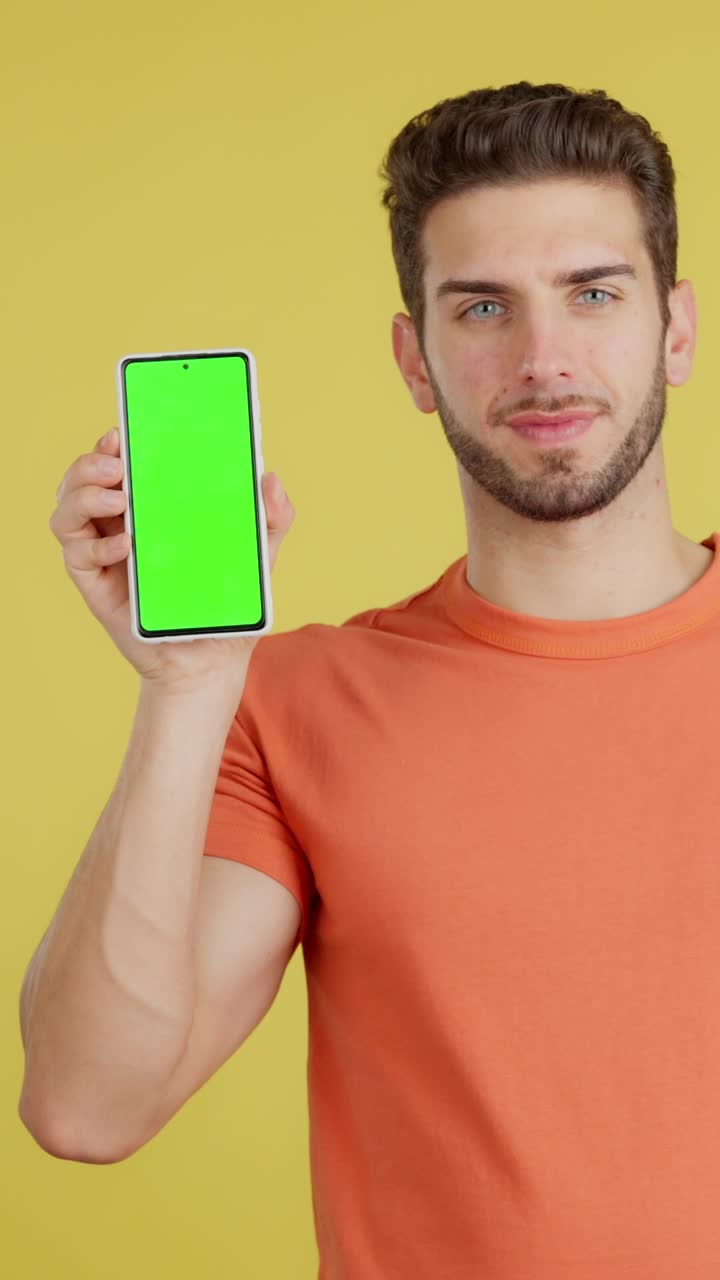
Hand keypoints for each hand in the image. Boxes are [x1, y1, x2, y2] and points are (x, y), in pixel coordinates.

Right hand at [49, 427, 294, 693]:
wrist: (212, 664)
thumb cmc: (227, 606)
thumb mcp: (259, 558)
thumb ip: (271, 519)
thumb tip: (271, 479)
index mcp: (151, 508)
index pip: (120, 462)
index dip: (114, 441)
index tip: (125, 430)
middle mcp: (119, 524)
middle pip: (83, 478)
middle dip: (91, 461)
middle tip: (117, 463)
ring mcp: (103, 554)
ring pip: (67, 510)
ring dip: (83, 494)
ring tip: (117, 497)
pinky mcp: (96, 586)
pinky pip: (76, 556)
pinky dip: (95, 546)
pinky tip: (125, 545)